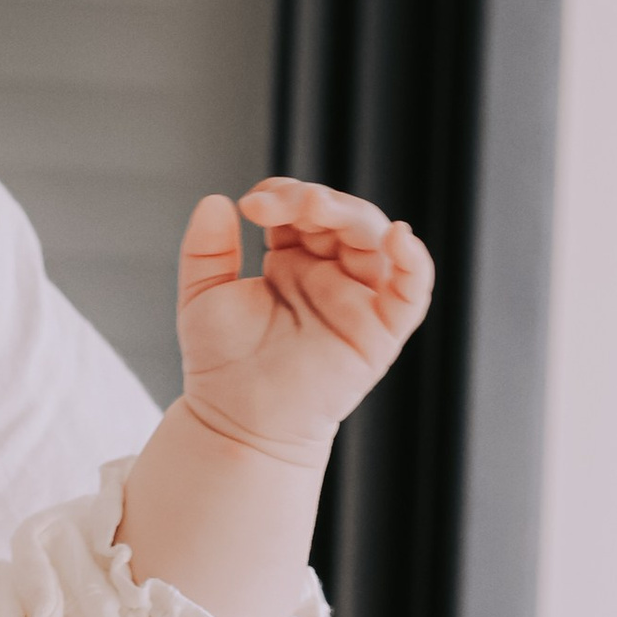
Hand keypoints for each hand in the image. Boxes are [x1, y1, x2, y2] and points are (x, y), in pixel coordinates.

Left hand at [175, 178, 433, 463]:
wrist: (235, 422)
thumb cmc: (221, 364)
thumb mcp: (202, 297)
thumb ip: (205, 250)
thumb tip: (215, 200)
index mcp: (294, 259)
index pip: (303, 208)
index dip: (284, 195)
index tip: (251, 204)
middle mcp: (331, 273)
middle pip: (343, 216)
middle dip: (316, 200)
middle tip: (283, 203)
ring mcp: (358, 299)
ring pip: (376, 240)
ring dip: (352, 216)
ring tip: (316, 209)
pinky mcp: (381, 331)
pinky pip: (412, 290)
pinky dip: (414, 261)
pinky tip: (399, 237)